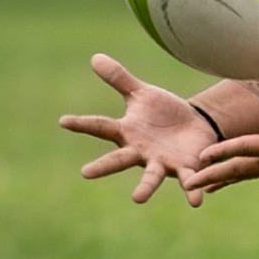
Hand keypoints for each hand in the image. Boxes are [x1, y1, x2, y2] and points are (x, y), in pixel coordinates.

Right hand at [59, 54, 216, 206]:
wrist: (194, 127)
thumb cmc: (163, 113)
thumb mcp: (142, 94)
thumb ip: (120, 79)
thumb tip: (95, 57)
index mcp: (128, 132)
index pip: (101, 126)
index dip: (82, 124)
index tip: (63, 121)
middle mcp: (140, 151)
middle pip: (119, 159)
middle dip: (103, 166)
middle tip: (85, 173)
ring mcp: (162, 162)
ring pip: (151, 176)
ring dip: (145, 187)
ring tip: (137, 198)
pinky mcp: (186, 168)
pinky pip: (188, 180)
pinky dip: (192, 190)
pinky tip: (195, 201)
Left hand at [184, 79, 258, 196]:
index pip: (246, 148)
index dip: (223, 150)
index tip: (200, 157)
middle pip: (240, 169)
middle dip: (213, 175)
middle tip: (187, 184)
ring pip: (248, 173)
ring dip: (225, 179)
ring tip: (204, 187)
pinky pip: (258, 171)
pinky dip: (242, 174)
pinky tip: (236, 174)